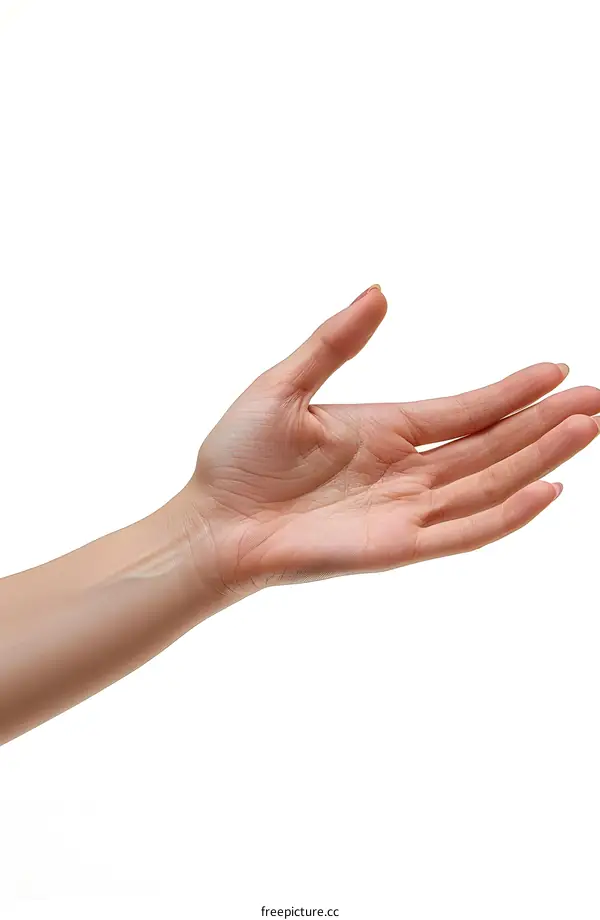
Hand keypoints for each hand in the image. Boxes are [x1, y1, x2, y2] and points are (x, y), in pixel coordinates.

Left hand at [187, 285, 599, 589]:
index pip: (468, 409)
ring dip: (541, 456)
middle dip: (546, 421)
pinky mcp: (397, 547)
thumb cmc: (238, 456)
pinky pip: (465, 529)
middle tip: (598, 398)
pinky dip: (508, 512)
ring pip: (491, 481)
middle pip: (493, 443)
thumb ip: (334, 342)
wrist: (211, 521)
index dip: (514, 390)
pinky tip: (549, 489)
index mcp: (386, 430)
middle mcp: (407, 470)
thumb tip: (380, 290)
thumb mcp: (285, 384)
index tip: (557, 368)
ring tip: (588, 426)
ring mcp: (407, 510)